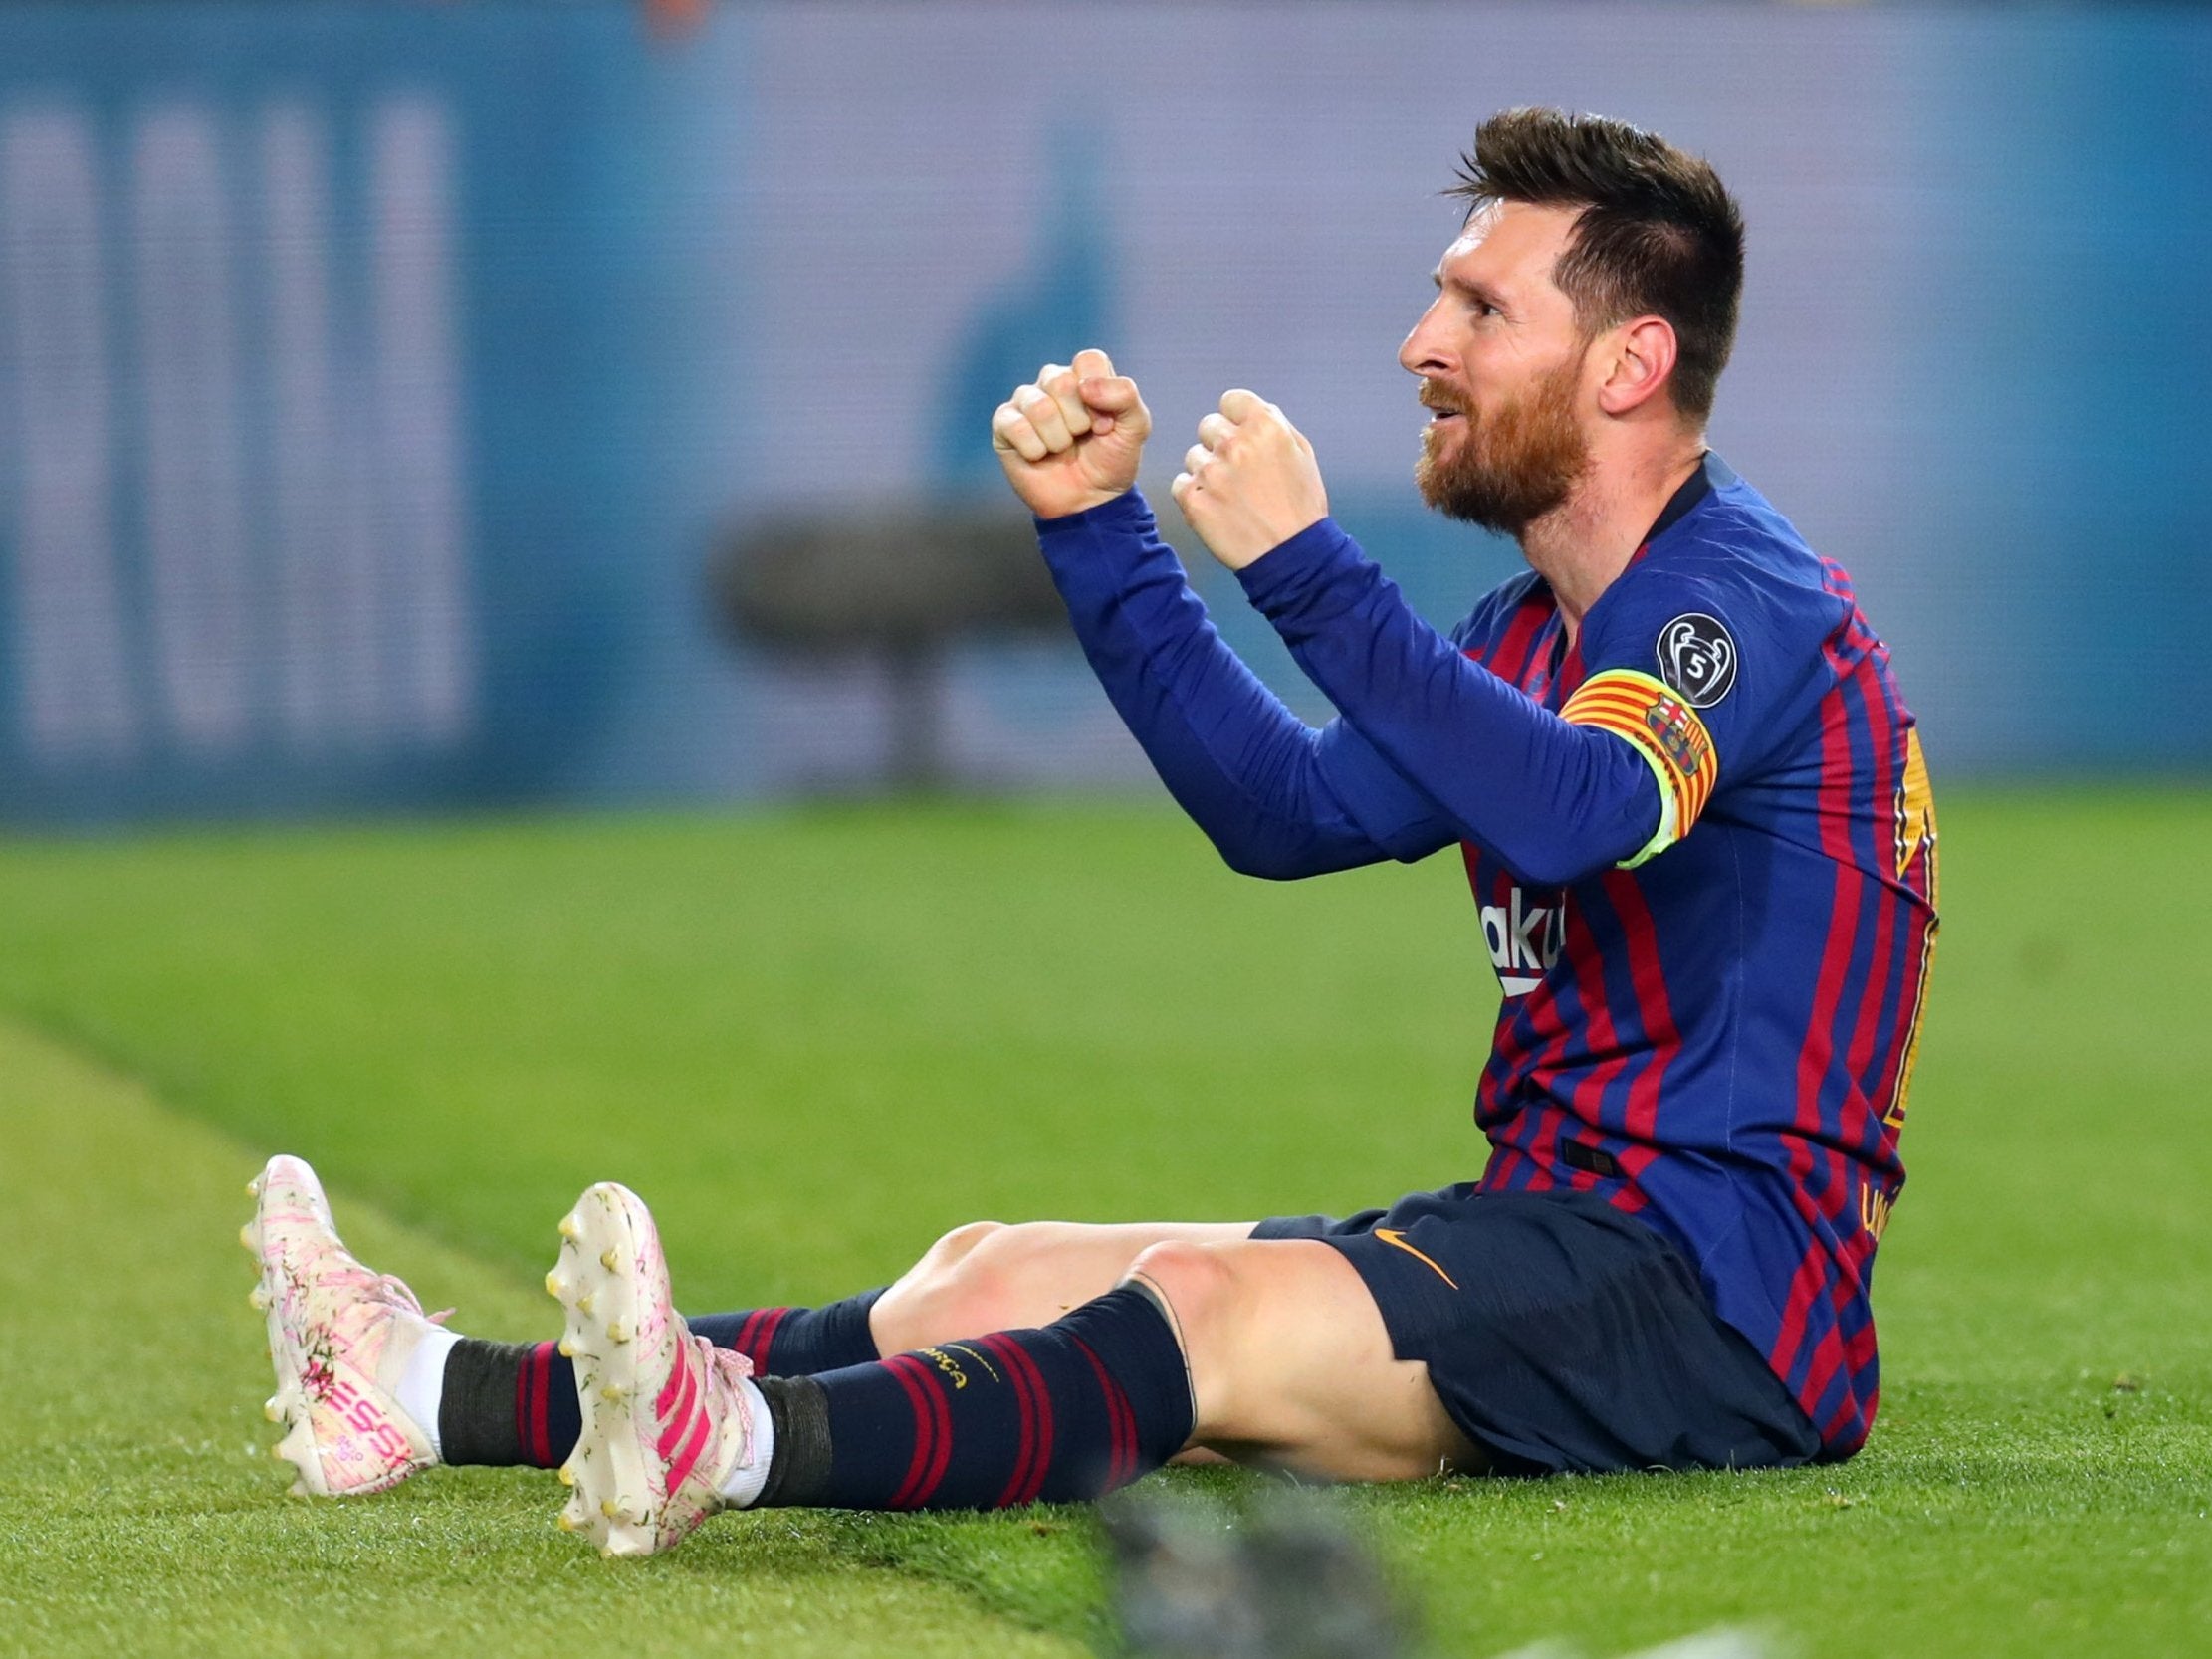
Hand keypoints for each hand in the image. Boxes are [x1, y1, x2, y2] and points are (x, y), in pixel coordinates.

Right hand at [991, 349, 1151, 518]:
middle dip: (1078, 421)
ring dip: (1058, 439)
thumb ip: (1125, 396)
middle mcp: (1053, 383)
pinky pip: (1015, 426)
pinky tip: (1040, 456)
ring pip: (1039, 406)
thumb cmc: (1111, 461)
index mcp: (1084, 376)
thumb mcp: (1135, 428)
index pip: (1088, 361)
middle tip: (1081, 438)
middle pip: (1061, 382)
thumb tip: (1084, 386)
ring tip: (1062, 450)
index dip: (1100, 395)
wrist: (1089, 502)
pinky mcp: (1004, 425)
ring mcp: (1027, 402)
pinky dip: (1034, 449)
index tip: (1105, 424)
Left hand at [1169, 390, 1328, 570]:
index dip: (1237, 418)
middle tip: (1239, 473)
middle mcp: (1235, 444)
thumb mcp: (1302, 454)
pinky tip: (1217, 509)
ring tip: (1232, 497)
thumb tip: (1253, 411)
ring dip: (1207, 472)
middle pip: (1208, 426)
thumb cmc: (1301, 506)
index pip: (1231, 400)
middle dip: (1221, 444)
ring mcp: (1211, 473)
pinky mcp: (1193, 500)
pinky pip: (1180, 484)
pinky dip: (1194, 495)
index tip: (1243, 437)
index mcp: (1265, 426)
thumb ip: (1275, 425)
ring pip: (1194, 457)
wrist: (1292, 556)